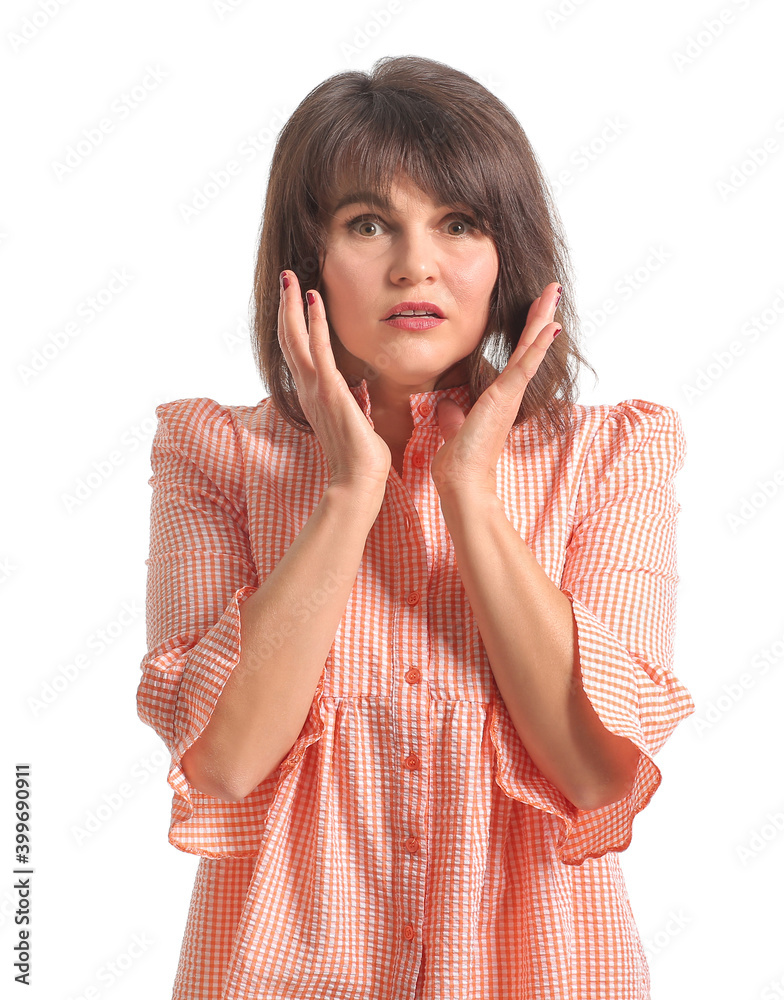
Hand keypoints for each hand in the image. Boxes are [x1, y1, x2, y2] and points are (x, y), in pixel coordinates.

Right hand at [276, 271, 391, 495]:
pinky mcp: (329, 390)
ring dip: (293, 305)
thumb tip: (359, 390)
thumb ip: (352, 401)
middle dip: (286, 307)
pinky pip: (318, 348)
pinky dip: (314, 321)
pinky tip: (314, 298)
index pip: (299, 353)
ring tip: (290, 278)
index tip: (296, 300)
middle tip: (285, 278)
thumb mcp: (355, 420)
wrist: (358, 480)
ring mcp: (315, 389)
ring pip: (296, 338)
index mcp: (313, 396)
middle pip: (289, 339)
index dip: (294, 325)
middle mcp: (308, 389)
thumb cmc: (361, 457)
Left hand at [431, 282, 561, 498]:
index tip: (535, 312)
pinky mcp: (505, 398)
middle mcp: (510, 393)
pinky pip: (524, 366)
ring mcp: (510, 395)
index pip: (516, 357)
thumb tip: (447, 405)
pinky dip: (538, 346)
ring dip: (543, 319)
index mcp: (499, 398)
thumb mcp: (452, 428)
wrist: (462, 482)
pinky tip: (550, 325)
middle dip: (540, 316)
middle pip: (530, 346)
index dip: (526, 334)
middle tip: (553, 289)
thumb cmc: (459, 462)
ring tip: (554, 292)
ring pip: (531, 349)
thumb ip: (453, 414)